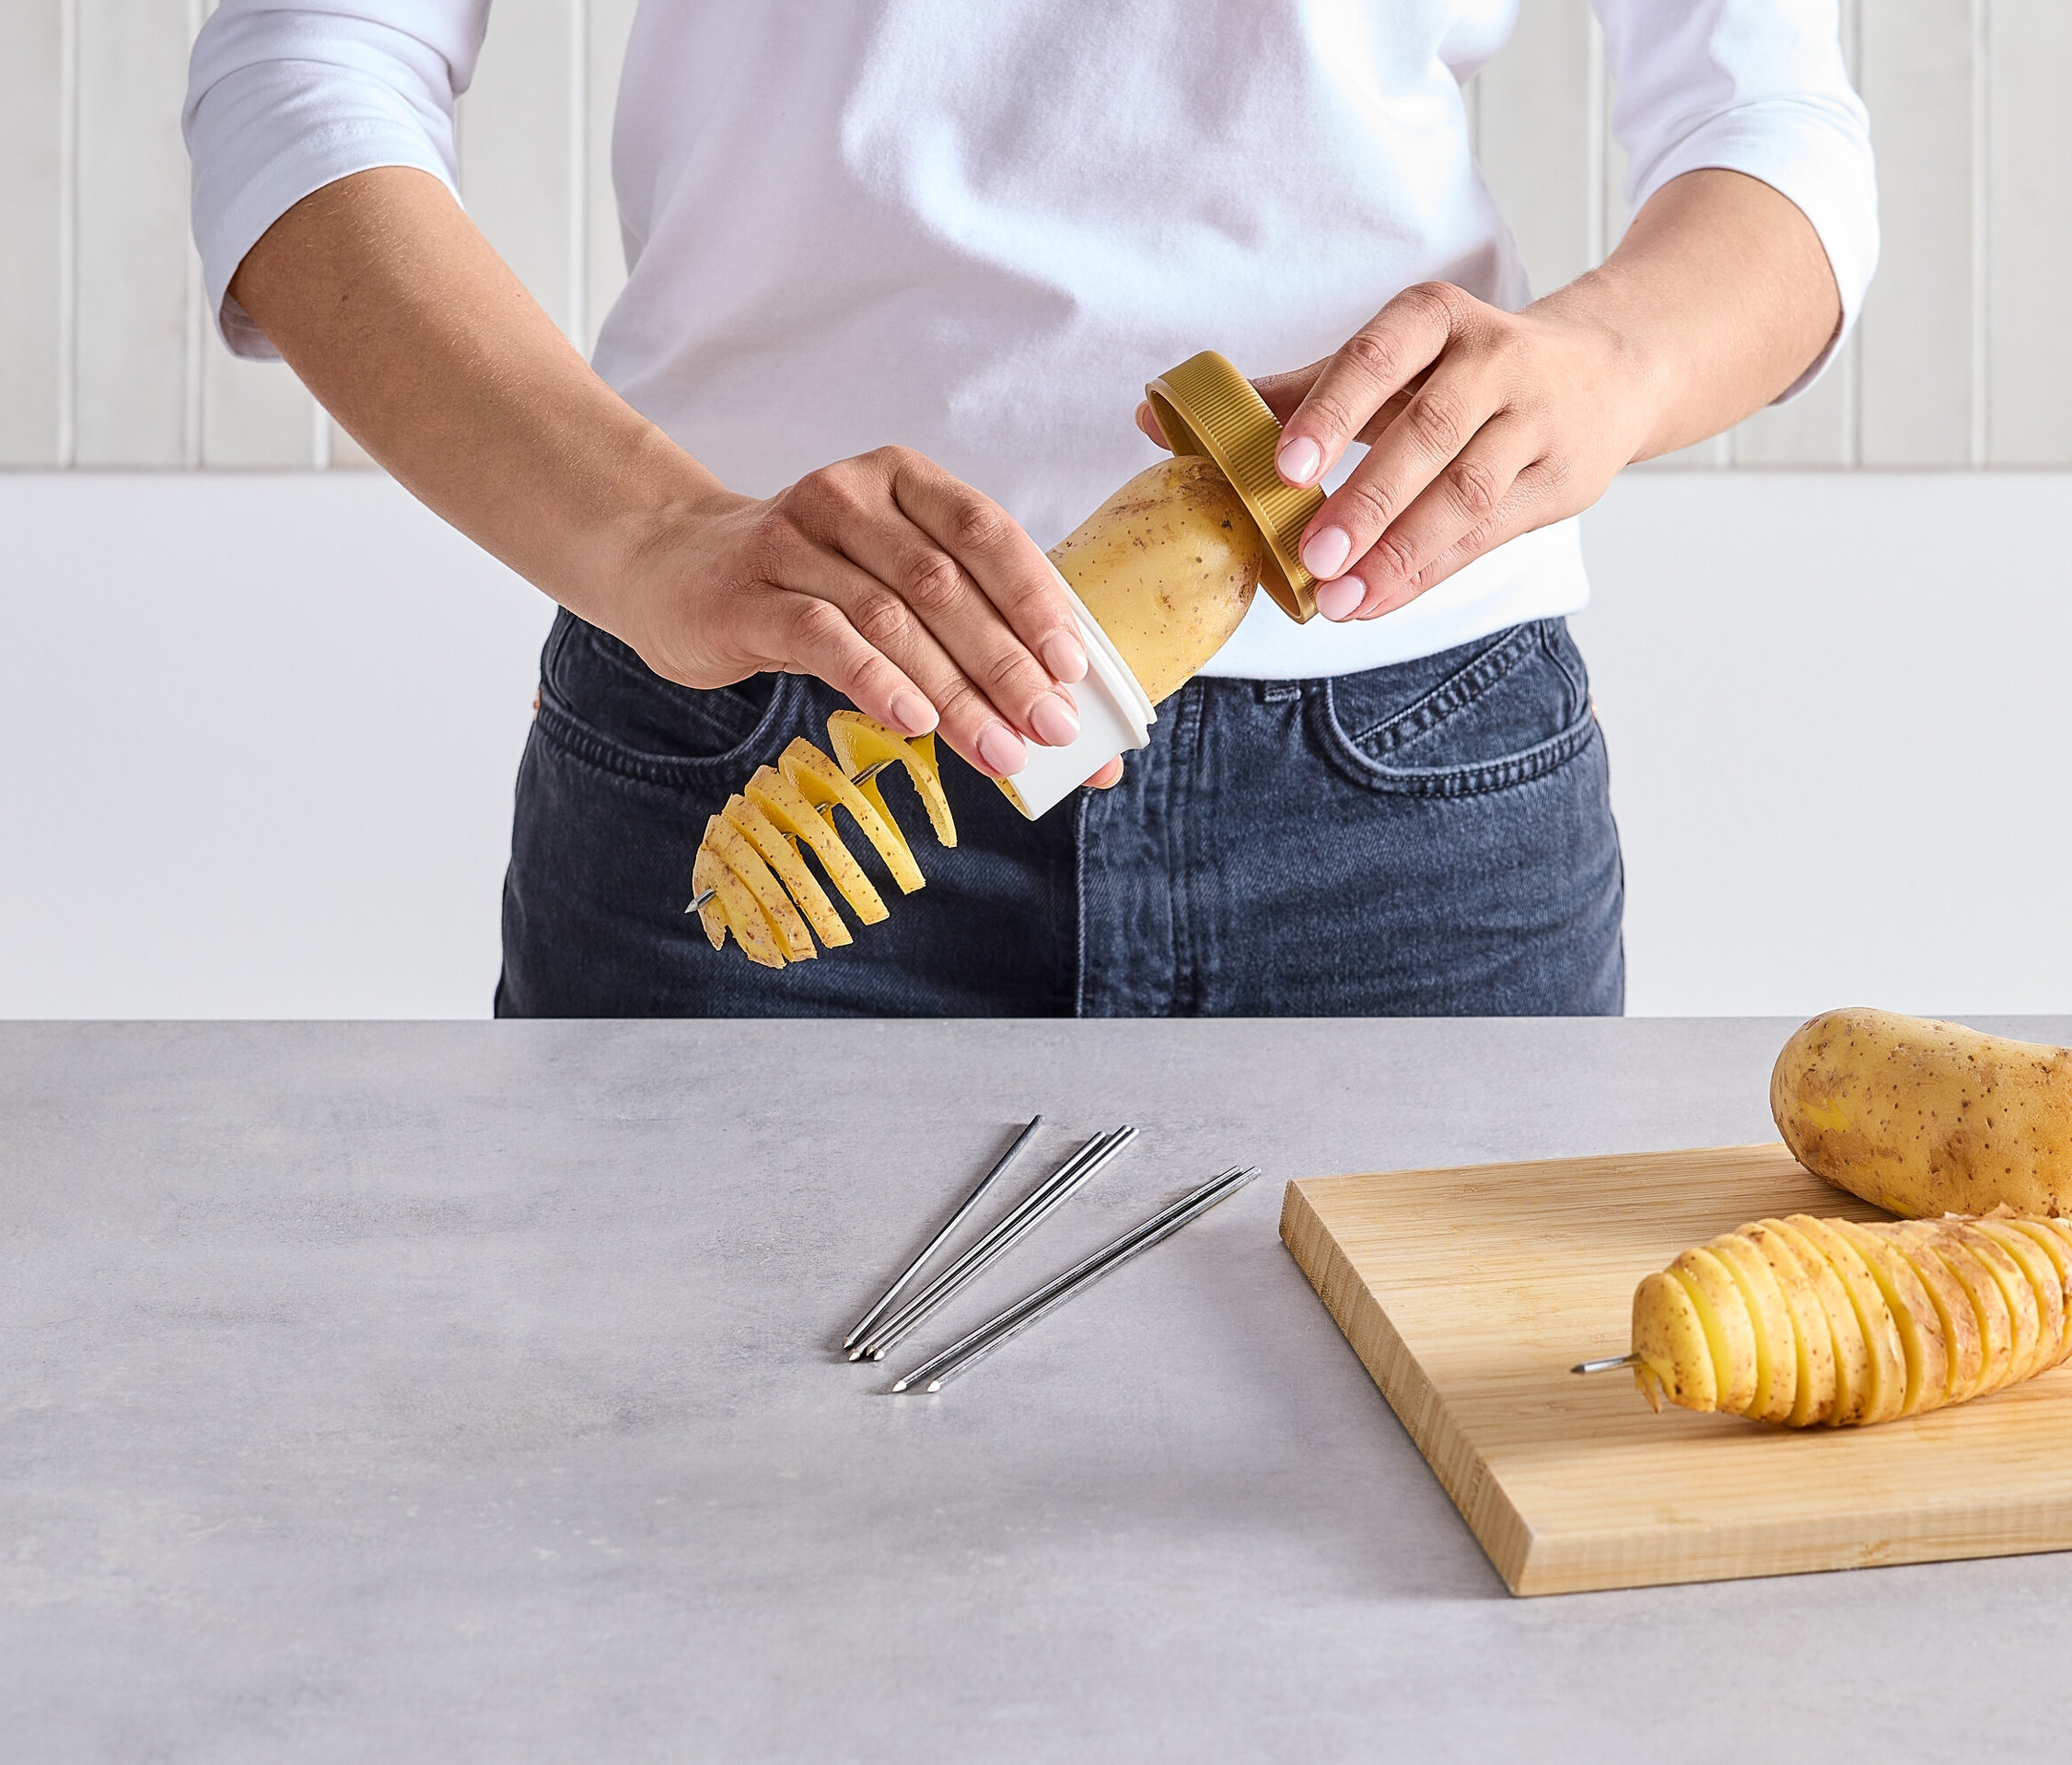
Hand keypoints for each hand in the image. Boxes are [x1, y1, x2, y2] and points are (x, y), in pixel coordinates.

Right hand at [616, 445, 1101, 780]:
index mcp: (903, 481)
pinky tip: (916, 724)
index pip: (985, 532)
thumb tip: (1073, 732)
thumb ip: (970, 638)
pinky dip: (877, 682)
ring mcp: (792, 540)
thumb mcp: (889, 586)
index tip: (1072, 670)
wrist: (675, 571)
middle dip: (1005, 664)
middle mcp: (849, 495)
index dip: (1033, 600)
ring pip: (890, 618)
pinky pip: (823, 637)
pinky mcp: (747, 594)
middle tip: (1050, 729)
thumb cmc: (810, 586)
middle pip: (943, 584)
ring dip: (954, 691)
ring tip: (998, 750)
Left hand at [1140, 282, 1658, 622]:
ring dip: (1398, 552)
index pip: (1380, 356)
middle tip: (1310, 555)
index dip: (1331, 409)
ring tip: (1339, 597)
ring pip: (1466, 493)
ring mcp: (1535, 422)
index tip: (1283, 463)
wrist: (1605, 371)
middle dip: (1366, 500)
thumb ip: (1288, 393)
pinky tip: (1376, 601)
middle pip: (1427, 435)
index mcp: (1435, 319)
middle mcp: (1494, 361)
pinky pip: (1485, 537)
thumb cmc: (1464, 370)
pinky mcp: (1559, 482)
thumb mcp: (1388, 364)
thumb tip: (1158, 417)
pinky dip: (1426, 574)